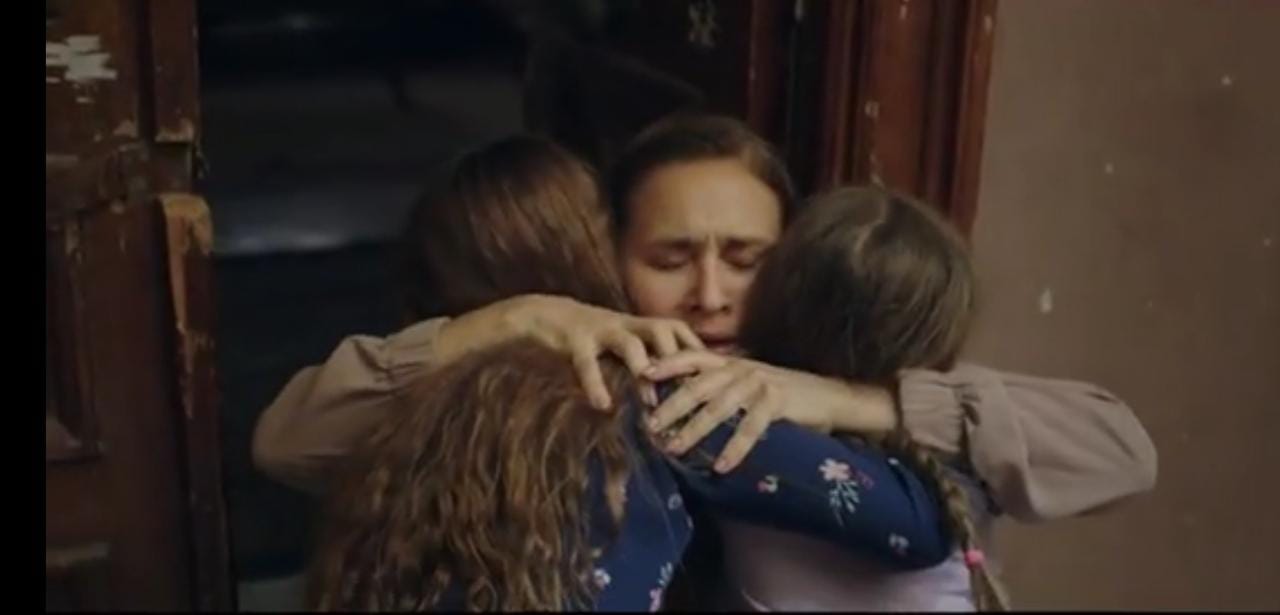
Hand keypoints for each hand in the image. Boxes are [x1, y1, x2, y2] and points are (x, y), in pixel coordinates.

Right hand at [505, 295, 704, 409]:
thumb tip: (675, 393)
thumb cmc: (587, 340)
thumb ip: (644, 364)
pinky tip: (602, 405)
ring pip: (628, 342)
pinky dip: (594, 384)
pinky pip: (585, 361)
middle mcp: (624, 325)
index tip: (721, 374)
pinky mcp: (572, 340)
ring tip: (650, 399)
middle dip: (678, 355)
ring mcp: (599, 330)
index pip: (678, 331)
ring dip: (641, 367)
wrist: (539, 316)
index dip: (699, 349)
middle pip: (662, 328)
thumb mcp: (619, 347)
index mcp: (637, 327)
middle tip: (692, 388)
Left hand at [643, 350, 895, 472]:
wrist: (830, 396)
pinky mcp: (778, 401)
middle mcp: (741, 369)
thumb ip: (722, 387)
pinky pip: (751, 427)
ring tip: (674, 449)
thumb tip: (687, 403)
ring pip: (719, 407)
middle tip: (649, 425)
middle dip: (671, 405)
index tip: (641, 374)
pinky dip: (735, 447)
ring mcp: (759, 383)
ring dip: (694, 430)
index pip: (692, 357)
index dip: (667, 363)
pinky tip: (722, 467)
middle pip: (698, 385)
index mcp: (731, 363)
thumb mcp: (749, 383)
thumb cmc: (785, 393)